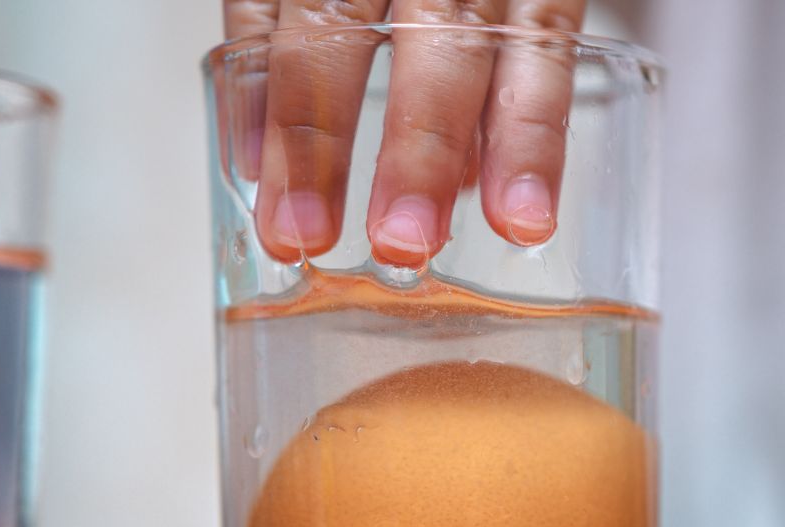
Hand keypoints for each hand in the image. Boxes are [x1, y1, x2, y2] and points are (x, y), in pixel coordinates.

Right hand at [223, 1, 585, 265]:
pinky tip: (251, 164)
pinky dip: (252, 87)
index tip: (522, 224)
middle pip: (436, 40)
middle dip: (418, 150)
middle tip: (402, 244)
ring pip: (328, 29)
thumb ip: (504, 71)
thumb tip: (475, 184)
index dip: (527, 137)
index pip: (533, 45)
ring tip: (303, 231)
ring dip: (312, 141)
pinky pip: (253, 4)